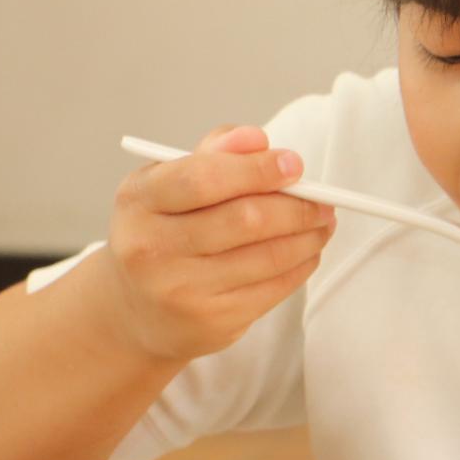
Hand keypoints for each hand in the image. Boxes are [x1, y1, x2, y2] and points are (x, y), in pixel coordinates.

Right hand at [97, 125, 334, 364]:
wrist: (136, 311)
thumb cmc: (163, 232)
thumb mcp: (170, 185)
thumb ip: (215, 154)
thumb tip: (256, 138)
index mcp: (138, 200)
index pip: (203, 178)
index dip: (257, 169)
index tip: (295, 165)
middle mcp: (151, 248)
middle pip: (244, 219)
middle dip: (296, 206)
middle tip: (322, 199)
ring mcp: (180, 290)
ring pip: (266, 256)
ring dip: (307, 237)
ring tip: (322, 223)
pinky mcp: (210, 321)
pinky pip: (272, 289)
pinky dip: (300, 266)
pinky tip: (308, 252)